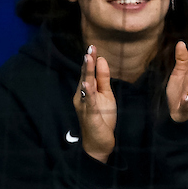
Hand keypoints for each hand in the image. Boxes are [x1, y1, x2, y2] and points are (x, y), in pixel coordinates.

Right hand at [74, 46, 116, 162]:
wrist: (99, 142)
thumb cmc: (102, 118)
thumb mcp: (106, 95)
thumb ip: (103, 79)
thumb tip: (102, 60)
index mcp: (86, 90)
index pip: (87, 72)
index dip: (90, 60)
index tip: (93, 46)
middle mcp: (81, 96)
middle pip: (84, 76)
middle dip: (87, 62)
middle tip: (90, 48)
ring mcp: (84, 105)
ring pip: (85, 86)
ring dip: (86, 72)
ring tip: (87, 59)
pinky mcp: (89, 115)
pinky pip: (89, 102)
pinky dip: (88, 92)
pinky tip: (87, 84)